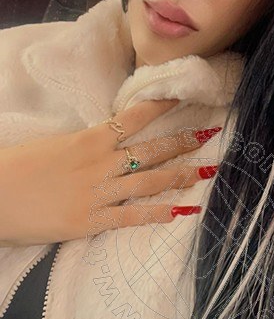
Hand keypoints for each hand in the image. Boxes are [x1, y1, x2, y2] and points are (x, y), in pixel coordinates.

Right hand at [0, 99, 220, 246]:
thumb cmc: (18, 168)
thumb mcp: (55, 146)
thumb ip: (86, 144)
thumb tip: (109, 140)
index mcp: (89, 140)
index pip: (133, 117)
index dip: (161, 107)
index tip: (182, 98)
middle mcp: (100, 163)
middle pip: (150, 150)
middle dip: (182, 142)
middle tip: (208, 136)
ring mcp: (98, 193)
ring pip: (149, 182)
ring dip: (180, 176)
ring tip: (206, 172)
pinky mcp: (90, 221)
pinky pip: (131, 216)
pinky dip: (157, 214)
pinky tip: (180, 211)